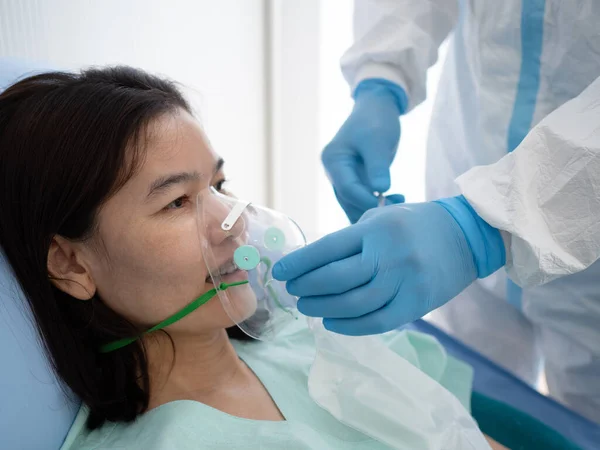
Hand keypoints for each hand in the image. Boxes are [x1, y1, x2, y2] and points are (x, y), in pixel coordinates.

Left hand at [273, 197, 503, 335]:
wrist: (465, 234)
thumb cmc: (414, 223)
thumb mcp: (380, 217)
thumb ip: (350, 240)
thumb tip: (312, 265)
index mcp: (376, 228)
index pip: (328, 249)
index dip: (299, 263)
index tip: (279, 272)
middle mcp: (389, 254)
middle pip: (337, 279)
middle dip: (307, 287)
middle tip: (292, 290)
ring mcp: (406, 281)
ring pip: (354, 303)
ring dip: (323, 308)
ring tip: (307, 307)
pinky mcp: (418, 303)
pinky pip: (378, 321)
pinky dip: (350, 326)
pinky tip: (332, 322)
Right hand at [322, 79, 406, 222]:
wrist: (377, 108)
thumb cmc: (376, 120)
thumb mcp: (378, 140)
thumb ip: (378, 166)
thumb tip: (380, 191)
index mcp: (333, 160)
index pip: (347, 189)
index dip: (366, 200)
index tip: (388, 206)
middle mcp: (334, 172)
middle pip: (348, 200)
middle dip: (370, 207)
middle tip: (398, 207)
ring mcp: (343, 177)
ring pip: (354, 204)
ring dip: (374, 208)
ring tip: (400, 200)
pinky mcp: (354, 180)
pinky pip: (362, 199)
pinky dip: (377, 203)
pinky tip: (396, 198)